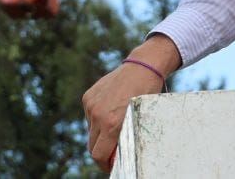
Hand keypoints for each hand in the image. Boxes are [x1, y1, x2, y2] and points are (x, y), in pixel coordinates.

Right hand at [82, 35, 179, 170]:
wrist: (143, 68)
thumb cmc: (146, 96)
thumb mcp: (138, 121)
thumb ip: (125, 138)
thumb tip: (116, 156)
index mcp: (111, 124)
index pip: (98, 155)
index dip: (104, 164)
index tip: (110, 166)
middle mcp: (97, 114)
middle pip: (91, 146)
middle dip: (101, 151)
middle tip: (113, 152)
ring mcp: (91, 104)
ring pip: (91, 130)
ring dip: (100, 133)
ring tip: (116, 122)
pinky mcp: (88, 97)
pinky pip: (89, 116)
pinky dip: (98, 118)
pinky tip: (112, 109)